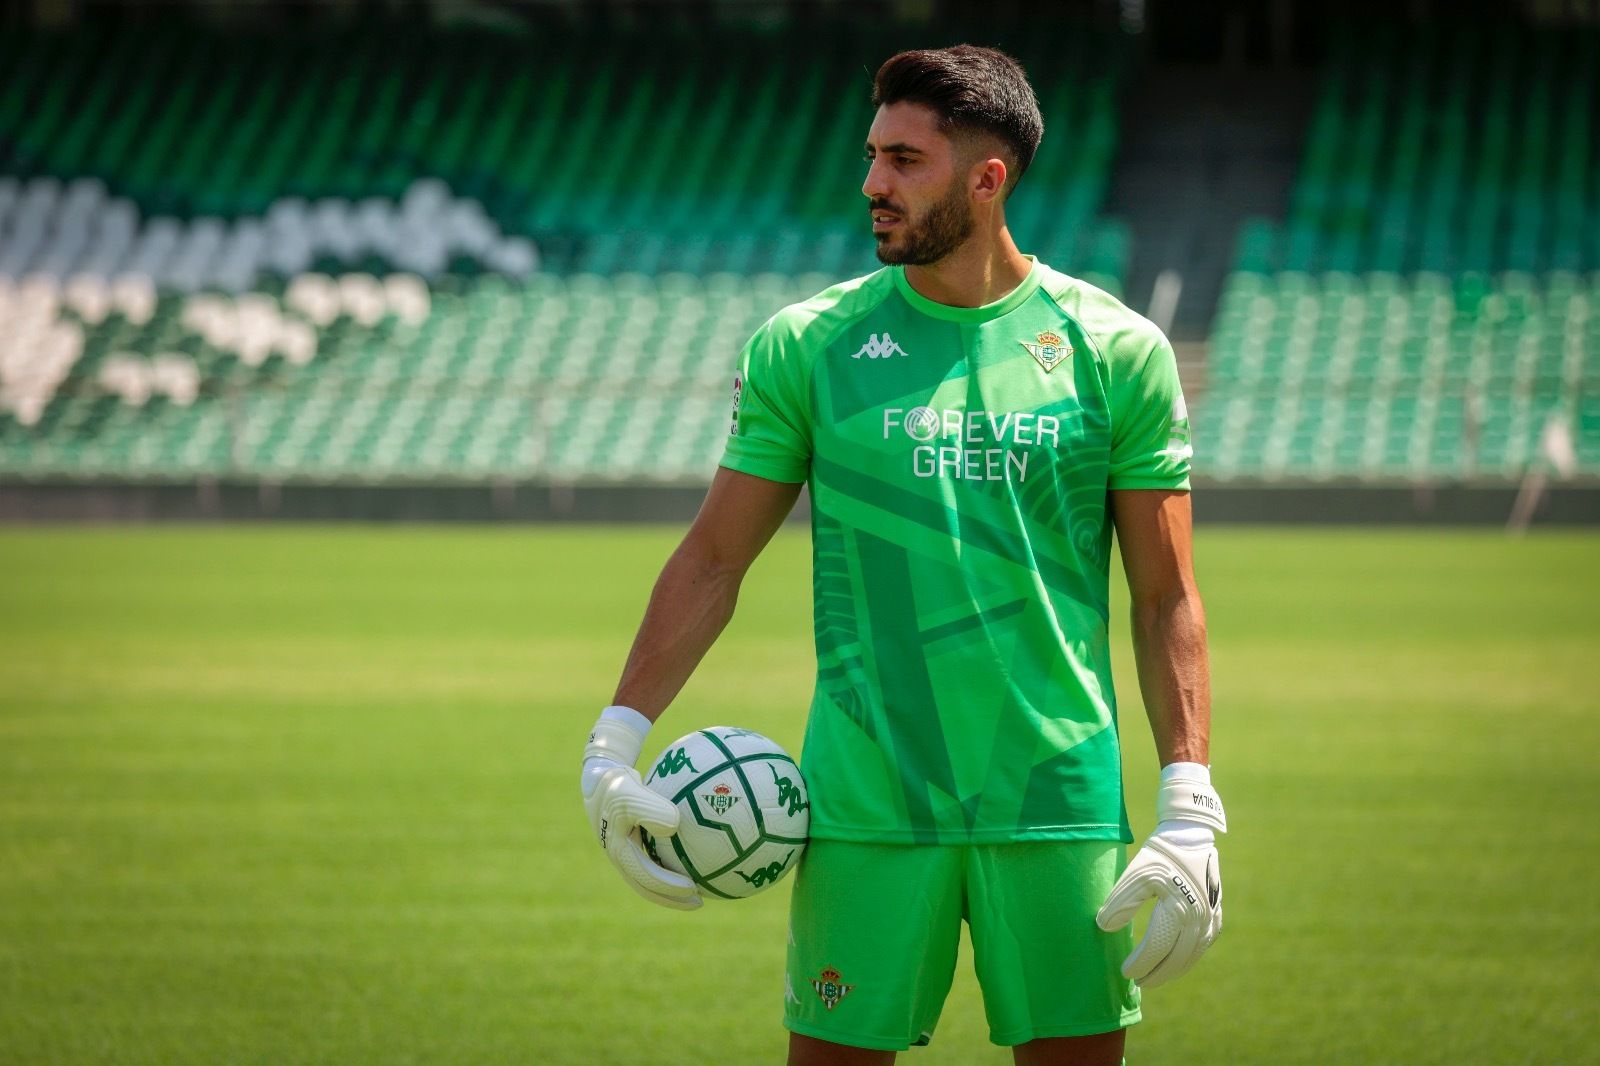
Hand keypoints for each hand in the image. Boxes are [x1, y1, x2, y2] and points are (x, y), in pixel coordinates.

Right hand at [581, 707, 701, 910]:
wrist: (602, 775)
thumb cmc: (617, 784)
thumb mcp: (630, 792)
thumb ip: (650, 807)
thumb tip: (676, 825)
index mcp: (619, 852)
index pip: (646, 878)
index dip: (669, 888)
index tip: (693, 889)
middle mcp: (622, 857)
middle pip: (648, 887)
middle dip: (672, 898)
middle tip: (700, 901)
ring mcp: (627, 850)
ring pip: (651, 875)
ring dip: (672, 885)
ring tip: (701, 885)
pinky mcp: (634, 841)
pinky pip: (657, 856)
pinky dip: (673, 860)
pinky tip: (696, 855)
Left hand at [1096, 763, 1224, 987]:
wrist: (1191, 835)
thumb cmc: (1159, 853)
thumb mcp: (1135, 872)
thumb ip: (1120, 901)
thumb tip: (1104, 927)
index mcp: (1178, 909)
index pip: (1156, 946)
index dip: (1141, 962)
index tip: (1125, 972)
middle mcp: (1199, 918)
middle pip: (1176, 958)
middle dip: (1157, 973)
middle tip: (1139, 984)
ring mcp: (1211, 918)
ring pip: (1192, 955)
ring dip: (1173, 970)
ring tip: (1155, 979)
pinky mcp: (1216, 915)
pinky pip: (1203, 945)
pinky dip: (1188, 958)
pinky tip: (1177, 962)